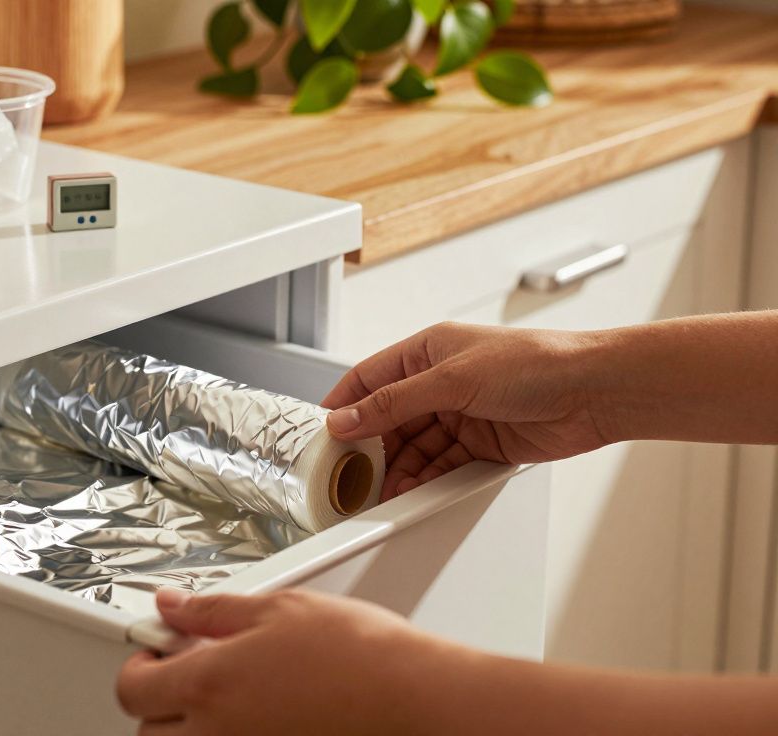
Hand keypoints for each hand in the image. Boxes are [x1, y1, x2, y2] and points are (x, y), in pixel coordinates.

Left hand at [116, 588, 467, 735]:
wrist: (415, 698)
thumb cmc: (360, 656)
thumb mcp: (278, 608)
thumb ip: (212, 610)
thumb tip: (172, 605)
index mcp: (208, 685)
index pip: (133, 688)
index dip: (138, 666)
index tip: (156, 650)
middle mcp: (218, 734)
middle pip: (150, 731)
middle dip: (161, 699)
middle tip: (191, 671)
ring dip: (190, 727)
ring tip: (227, 696)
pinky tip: (258, 716)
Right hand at [321, 321, 613, 498]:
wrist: (595, 392)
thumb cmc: (535, 363)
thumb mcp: (451, 380)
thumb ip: (393, 404)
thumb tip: (347, 418)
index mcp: (427, 351)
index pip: (368, 378)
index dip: (343, 406)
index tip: (323, 435)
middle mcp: (440, 381)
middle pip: (388, 419)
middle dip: (369, 447)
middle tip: (349, 474)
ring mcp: (461, 414)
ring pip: (413, 447)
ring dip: (396, 470)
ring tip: (381, 492)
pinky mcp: (481, 444)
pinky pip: (440, 465)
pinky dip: (424, 480)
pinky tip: (412, 492)